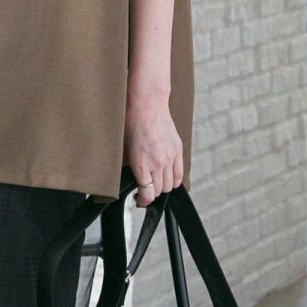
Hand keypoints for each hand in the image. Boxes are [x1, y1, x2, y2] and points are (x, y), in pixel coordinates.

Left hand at [123, 89, 182, 206]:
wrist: (146, 105)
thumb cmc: (131, 124)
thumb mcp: (126, 150)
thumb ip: (134, 168)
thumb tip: (136, 181)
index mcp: (141, 165)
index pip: (147, 194)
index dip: (142, 201)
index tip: (139, 199)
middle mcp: (157, 164)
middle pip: (158, 191)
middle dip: (151, 194)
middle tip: (144, 190)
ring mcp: (170, 158)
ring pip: (170, 185)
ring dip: (162, 187)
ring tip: (155, 183)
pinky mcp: (178, 150)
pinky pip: (179, 174)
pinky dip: (174, 180)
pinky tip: (167, 177)